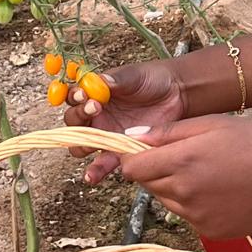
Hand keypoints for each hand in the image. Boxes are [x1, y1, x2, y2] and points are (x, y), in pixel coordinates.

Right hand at [63, 58, 187, 180]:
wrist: (177, 95)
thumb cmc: (153, 80)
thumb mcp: (134, 75)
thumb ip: (116, 79)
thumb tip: (100, 80)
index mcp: (95, 94)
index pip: (74, 97)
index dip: (75, 97)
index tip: (84, 95)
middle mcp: (97, 115)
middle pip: (74, 121)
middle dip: (79, 116)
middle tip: (94, 109)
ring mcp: (107, 134)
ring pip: (83, 144)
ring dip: (81, 145)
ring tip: (90, 143)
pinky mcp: (120, 150)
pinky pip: (104, 162)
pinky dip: (96, 170)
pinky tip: (93, 176)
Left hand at [115, 116, 251, 239]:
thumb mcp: (211, 124)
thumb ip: (168, 132)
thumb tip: (132, 136)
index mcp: (181, 160)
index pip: (131, 167)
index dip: (133, 157)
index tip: (145, 150)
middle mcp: (182, 191)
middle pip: (146, 184)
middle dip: (155, 171)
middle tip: (184, 158)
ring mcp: (194, 215)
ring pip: (165, 200)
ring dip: (173, 187)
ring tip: (206, 173)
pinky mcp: (207, 230)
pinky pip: (186, 215)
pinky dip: (193, 204)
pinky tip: (219, 191)